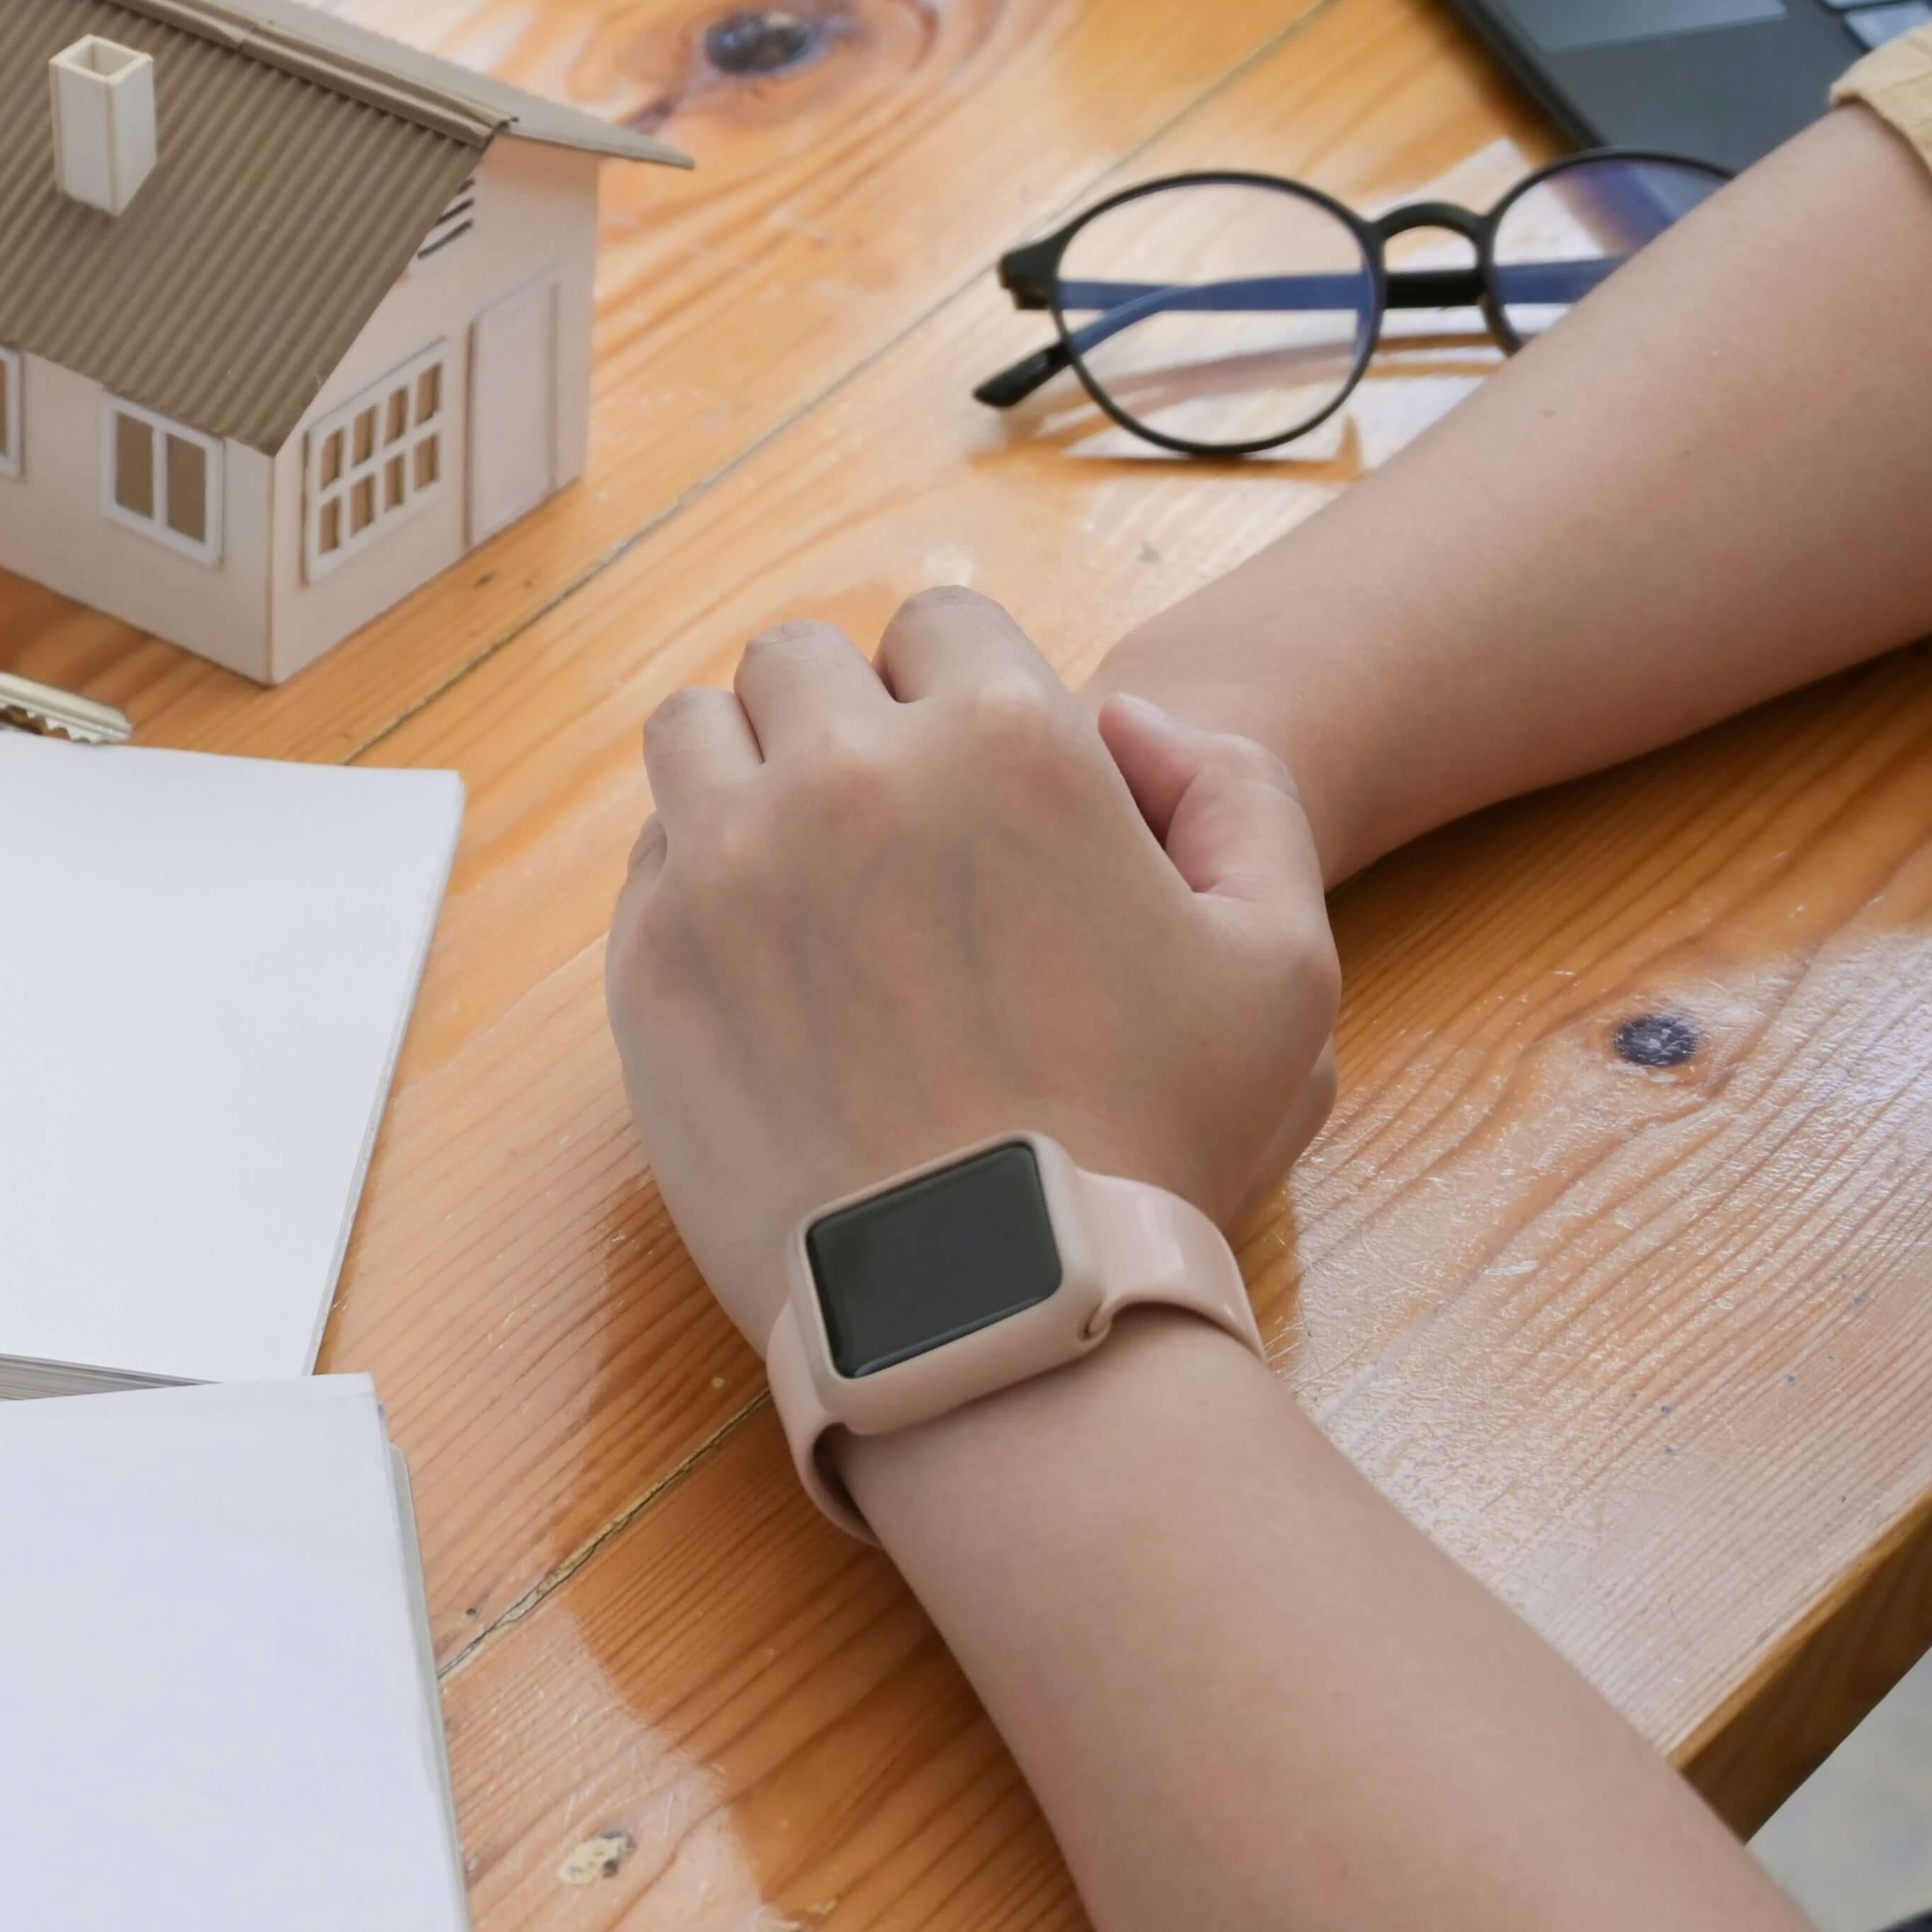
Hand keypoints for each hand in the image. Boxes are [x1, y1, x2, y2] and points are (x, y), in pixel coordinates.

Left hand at [606, 588, 1339, 1343]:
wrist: (1000, 1309)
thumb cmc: (1156, 1144)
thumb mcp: (1283, 959)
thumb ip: (1234, 792)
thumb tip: (1124, 721)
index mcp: (1005, 741)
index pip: (939, 621)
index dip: (961, 686)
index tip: (971, 768)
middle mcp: (847, 774)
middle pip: (797, 661)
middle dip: (842, 715)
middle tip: (884, 819)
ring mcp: (726, 866)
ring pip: (696, 733)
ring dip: (746, 771)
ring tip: (801, 861)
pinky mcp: (648, 963)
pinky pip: (649, 857)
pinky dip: (693, 875)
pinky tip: (758, 952)